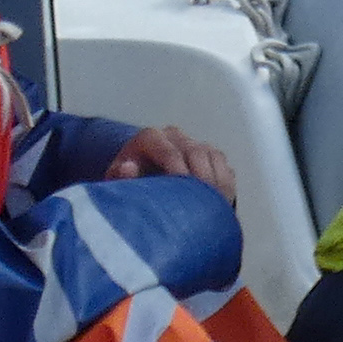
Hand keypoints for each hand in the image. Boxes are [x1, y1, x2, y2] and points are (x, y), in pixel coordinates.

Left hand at [113, 125, 239, 197]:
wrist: (142, 178)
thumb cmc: (131, 183)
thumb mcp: (118, 181)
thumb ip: (121, 176)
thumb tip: (128, 168)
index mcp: (150, 137)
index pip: (169, 151)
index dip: (178, 172)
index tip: (183, 193)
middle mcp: (174, 135)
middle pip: (196, 152)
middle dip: (201, 178)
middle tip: (204, 204)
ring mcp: (193, 143)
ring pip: (213, 157)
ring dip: (216, 181)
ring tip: (214, 206)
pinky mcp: (209, 154)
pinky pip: (223, 164)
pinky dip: (225, 182)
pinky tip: (220, 202)